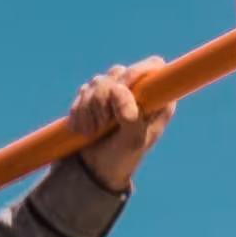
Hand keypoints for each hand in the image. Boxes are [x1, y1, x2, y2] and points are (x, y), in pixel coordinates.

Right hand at [71, 60, 170, 186]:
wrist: (97, 171)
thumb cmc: (123, 158)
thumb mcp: (133, 141)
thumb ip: (132, 116)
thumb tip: (119, 89)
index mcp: (156, 99)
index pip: (154, 65)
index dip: (136, 72)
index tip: (122, 89)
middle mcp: (137, 91)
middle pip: (119, 72)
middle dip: (105, 97)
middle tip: (103, 122)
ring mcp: (116, 92)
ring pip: (99, 81)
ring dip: (90, 107)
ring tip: (92, 131)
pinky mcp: (96, 96)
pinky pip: (83, 91)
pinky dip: (79, 110)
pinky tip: (83, 129)